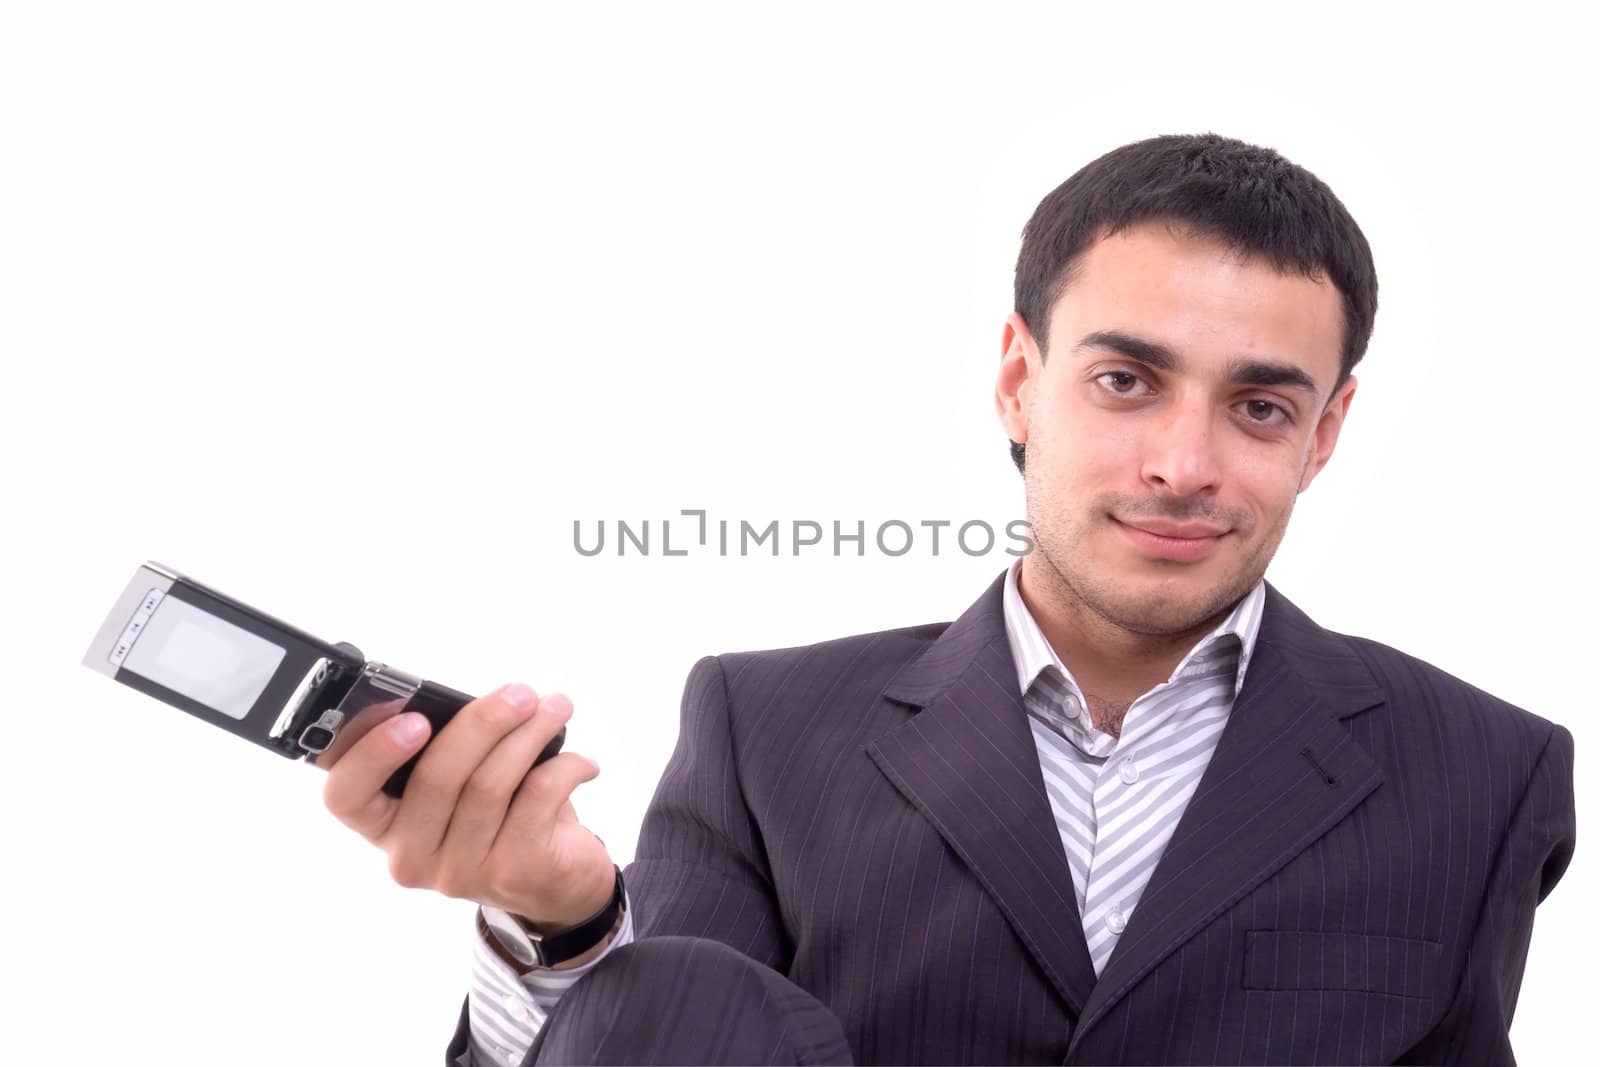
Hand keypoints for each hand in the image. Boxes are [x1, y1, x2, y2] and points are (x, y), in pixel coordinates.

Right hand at [322, 683, 615, 927]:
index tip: (413, 717)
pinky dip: (564, 767)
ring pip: (490, 784)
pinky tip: (581, 760)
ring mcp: (459, 872)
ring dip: (529, 734)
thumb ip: (448, 749)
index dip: (371, 754)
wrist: (555, 883)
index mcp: (383, 825)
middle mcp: (410, 856)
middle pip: (435, 777)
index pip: (346, 796)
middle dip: (482, 723)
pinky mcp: (512, 874)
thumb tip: (476, 703)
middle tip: (518, 693)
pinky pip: (537, 799)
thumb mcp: (462, 783)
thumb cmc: (500, 814)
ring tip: (554, 708)